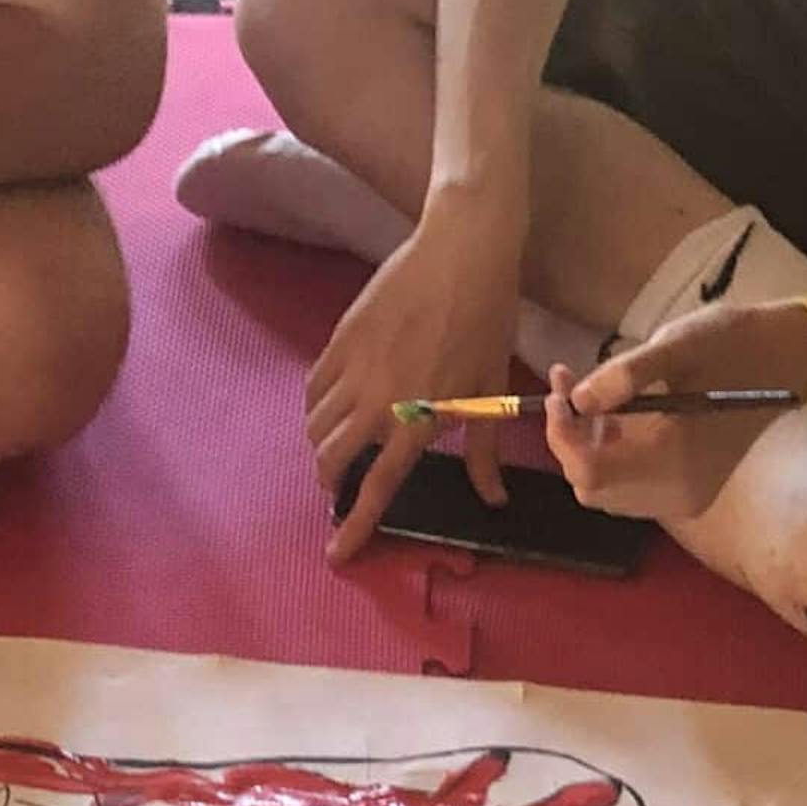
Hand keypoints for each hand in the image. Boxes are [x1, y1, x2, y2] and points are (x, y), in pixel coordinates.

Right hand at [310, 200, 526, 567]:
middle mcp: (379, 400)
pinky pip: (314, 386)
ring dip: (321, 445)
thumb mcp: (492, 389)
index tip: (337, 554)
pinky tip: (331, 405)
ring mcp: (355, 368)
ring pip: (315, 425)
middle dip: (331, 481)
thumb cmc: (486, 320)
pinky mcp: (341, 338)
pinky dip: (316, 406)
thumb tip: (493, 498)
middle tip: (341, 484)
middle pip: (331, 459)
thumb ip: (484, 450)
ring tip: (336, 445)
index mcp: (420, 418)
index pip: (379, 486)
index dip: (356, 525)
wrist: (462, 251)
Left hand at [542, 297, 806, 522]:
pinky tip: (613, 416)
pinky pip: (630, 486)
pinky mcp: (688, 491)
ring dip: (587, 446)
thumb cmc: (733, 345)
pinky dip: (611, 454)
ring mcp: (684, 499)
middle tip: (564, 386)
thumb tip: (577, 399)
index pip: (591, 472)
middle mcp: (677, 495)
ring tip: (587, 395)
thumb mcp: (677, 347)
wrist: (786, 359)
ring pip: (607, 489)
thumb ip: (626, 375)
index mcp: (675, 464)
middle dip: (570, 439)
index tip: (557, 391)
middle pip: (592, 486)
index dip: (563, 436)